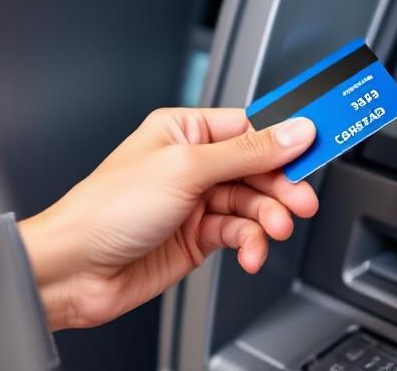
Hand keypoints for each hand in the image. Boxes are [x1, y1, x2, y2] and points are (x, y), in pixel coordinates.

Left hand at [17, 108, 317, 330]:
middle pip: (259, 167)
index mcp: (184, 130)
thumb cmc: (107, 209)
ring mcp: (195, 202)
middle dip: (282, 185)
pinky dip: (250, 243)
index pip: (251, 126)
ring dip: (267, 218)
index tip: (322, 141)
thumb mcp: (186, 169)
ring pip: (253, 203)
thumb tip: (293, 131)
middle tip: (301, 201)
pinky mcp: (197, 237)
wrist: (75, 269)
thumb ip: (247, 152)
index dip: (287, 136)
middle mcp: (192, 163)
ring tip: (271, 231)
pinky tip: (250, 252)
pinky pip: (240, 233)